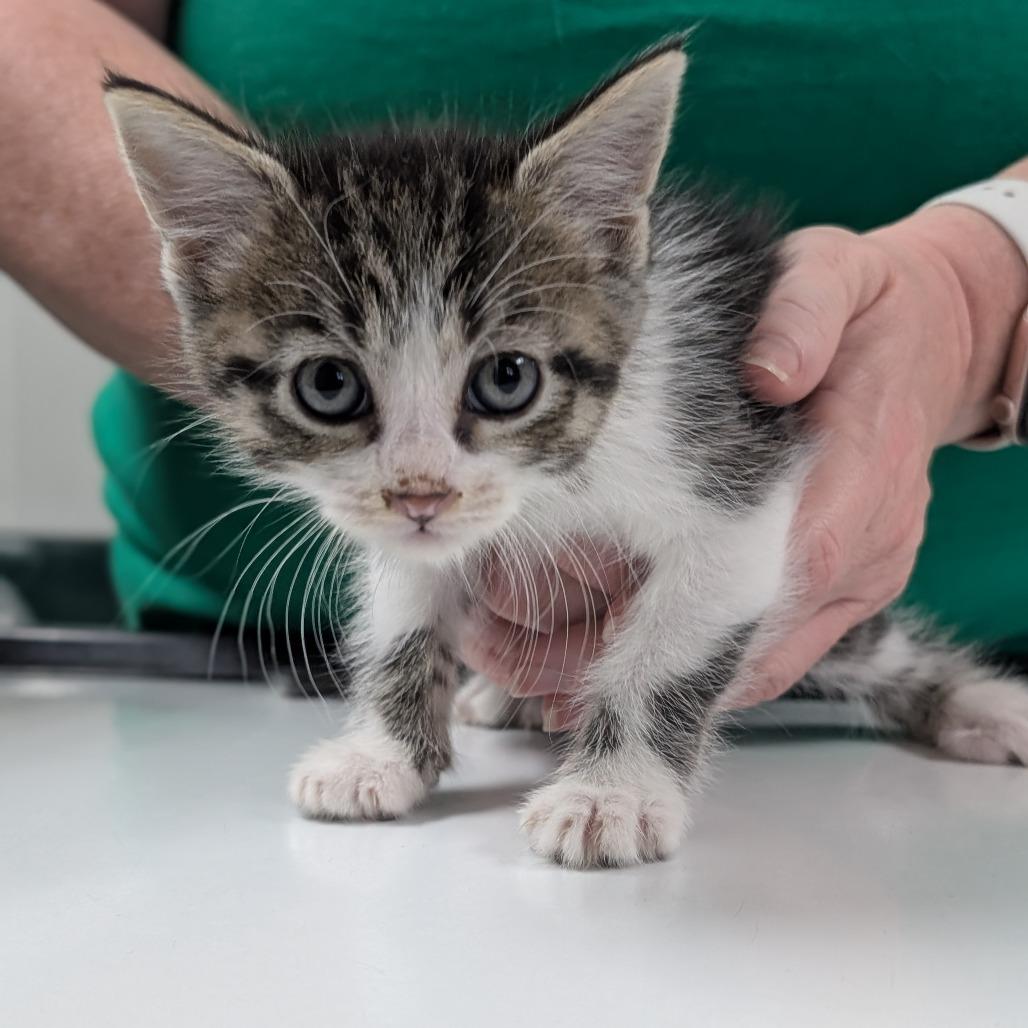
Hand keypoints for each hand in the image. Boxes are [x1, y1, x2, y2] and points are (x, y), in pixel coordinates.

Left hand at [459, 201, 1027, 717]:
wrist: (935, 337)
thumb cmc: (871, 309)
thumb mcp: (835, 277)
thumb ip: (803, 316)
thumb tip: (768, 370)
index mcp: (857, 477)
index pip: (782, 572)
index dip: (689, 619)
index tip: (604, 646)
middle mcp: (862, 546)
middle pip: (756, 638)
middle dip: (651, 667)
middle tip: (543, 685)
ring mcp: (858, 572)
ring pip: (762, 657)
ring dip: (670, 678)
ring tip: (559, 689)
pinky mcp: (844, 580)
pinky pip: (777, 643)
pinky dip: (706, 660)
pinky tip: (630, 658)